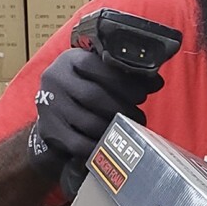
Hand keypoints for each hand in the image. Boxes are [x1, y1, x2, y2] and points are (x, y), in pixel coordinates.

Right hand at [27, 49, 164, 179]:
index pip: (99, 68)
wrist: (52, 107)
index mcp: (70, 60)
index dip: (125, 83)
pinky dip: (99, 146)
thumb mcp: (99, 73)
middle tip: (141, 116)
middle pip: (94, 96)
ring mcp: (50, 106)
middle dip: (123, 108)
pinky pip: (79, 144)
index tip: (144, 94)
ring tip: (130, 130)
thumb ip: (126, 75)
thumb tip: (157, 82)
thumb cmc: (85, 86)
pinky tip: (112, 144)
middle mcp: (55, 79)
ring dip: (115, 128)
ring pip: (89, 121)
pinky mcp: (49, 130)